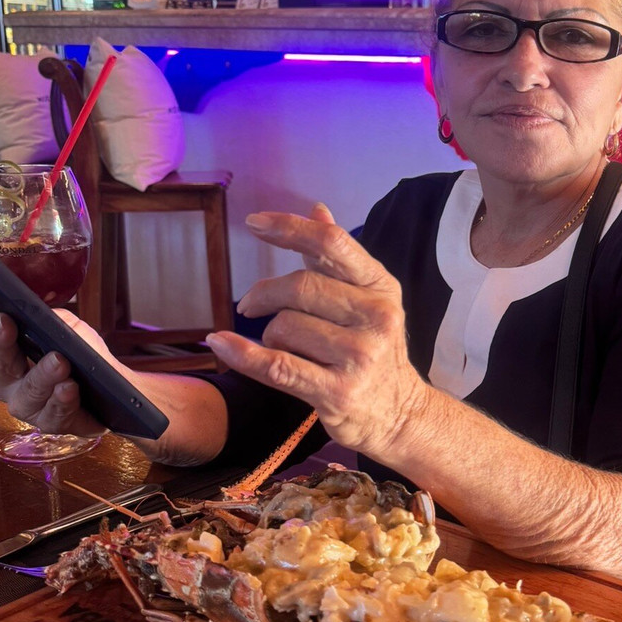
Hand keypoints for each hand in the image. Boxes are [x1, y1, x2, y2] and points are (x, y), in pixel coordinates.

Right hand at [0, 297, 110, 436]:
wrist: (116, 393)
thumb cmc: (83, 357)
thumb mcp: (72, 331)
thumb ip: (57, 321)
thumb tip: (45, 314)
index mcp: (5, 356)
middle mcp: (8, 383)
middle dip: (0, 343)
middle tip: (4, 323)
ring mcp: (29, 407)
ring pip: (30, 392)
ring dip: (42, 375)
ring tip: (58, 360)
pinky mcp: (54, 423)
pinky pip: (55, 414)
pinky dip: (63, 400)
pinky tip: (69, 387)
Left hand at [205, 204, 429, 456]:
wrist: (400, 412)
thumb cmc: (374, 350)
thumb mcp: (367, 300)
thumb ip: (338, 258)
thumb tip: (318, 209)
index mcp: (381, 287)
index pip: (332, 243)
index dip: (289, 228)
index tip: (254, 223)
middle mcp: (376, 317)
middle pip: (300, 287)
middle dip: (265, 294)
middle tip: (250, 304)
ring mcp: (359, 356)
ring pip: (284, 327)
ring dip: (269, 335)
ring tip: (284, 347)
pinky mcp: (338, 391)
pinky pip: (276, 365)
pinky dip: (242, 354)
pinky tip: (222, 343)